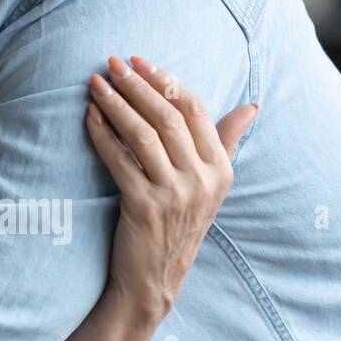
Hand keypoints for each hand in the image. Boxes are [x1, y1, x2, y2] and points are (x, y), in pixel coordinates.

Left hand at [86, 56, 256, 322]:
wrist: (154, 279)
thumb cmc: (178, 223)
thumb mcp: (210, 185)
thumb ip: (225, 143)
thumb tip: (252, 106)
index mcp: (221, 170)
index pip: (197, 111)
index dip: (166, 81)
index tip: (139, 61)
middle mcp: (203, 180)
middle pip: (169, 117)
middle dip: (137, 85)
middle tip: (111, 63)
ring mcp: (174, 195)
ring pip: (143, 134)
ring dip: (116, 103)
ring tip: (95, 82)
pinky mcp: (143, 207)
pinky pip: (119, 159)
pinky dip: (101, 133)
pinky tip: (88, 115)